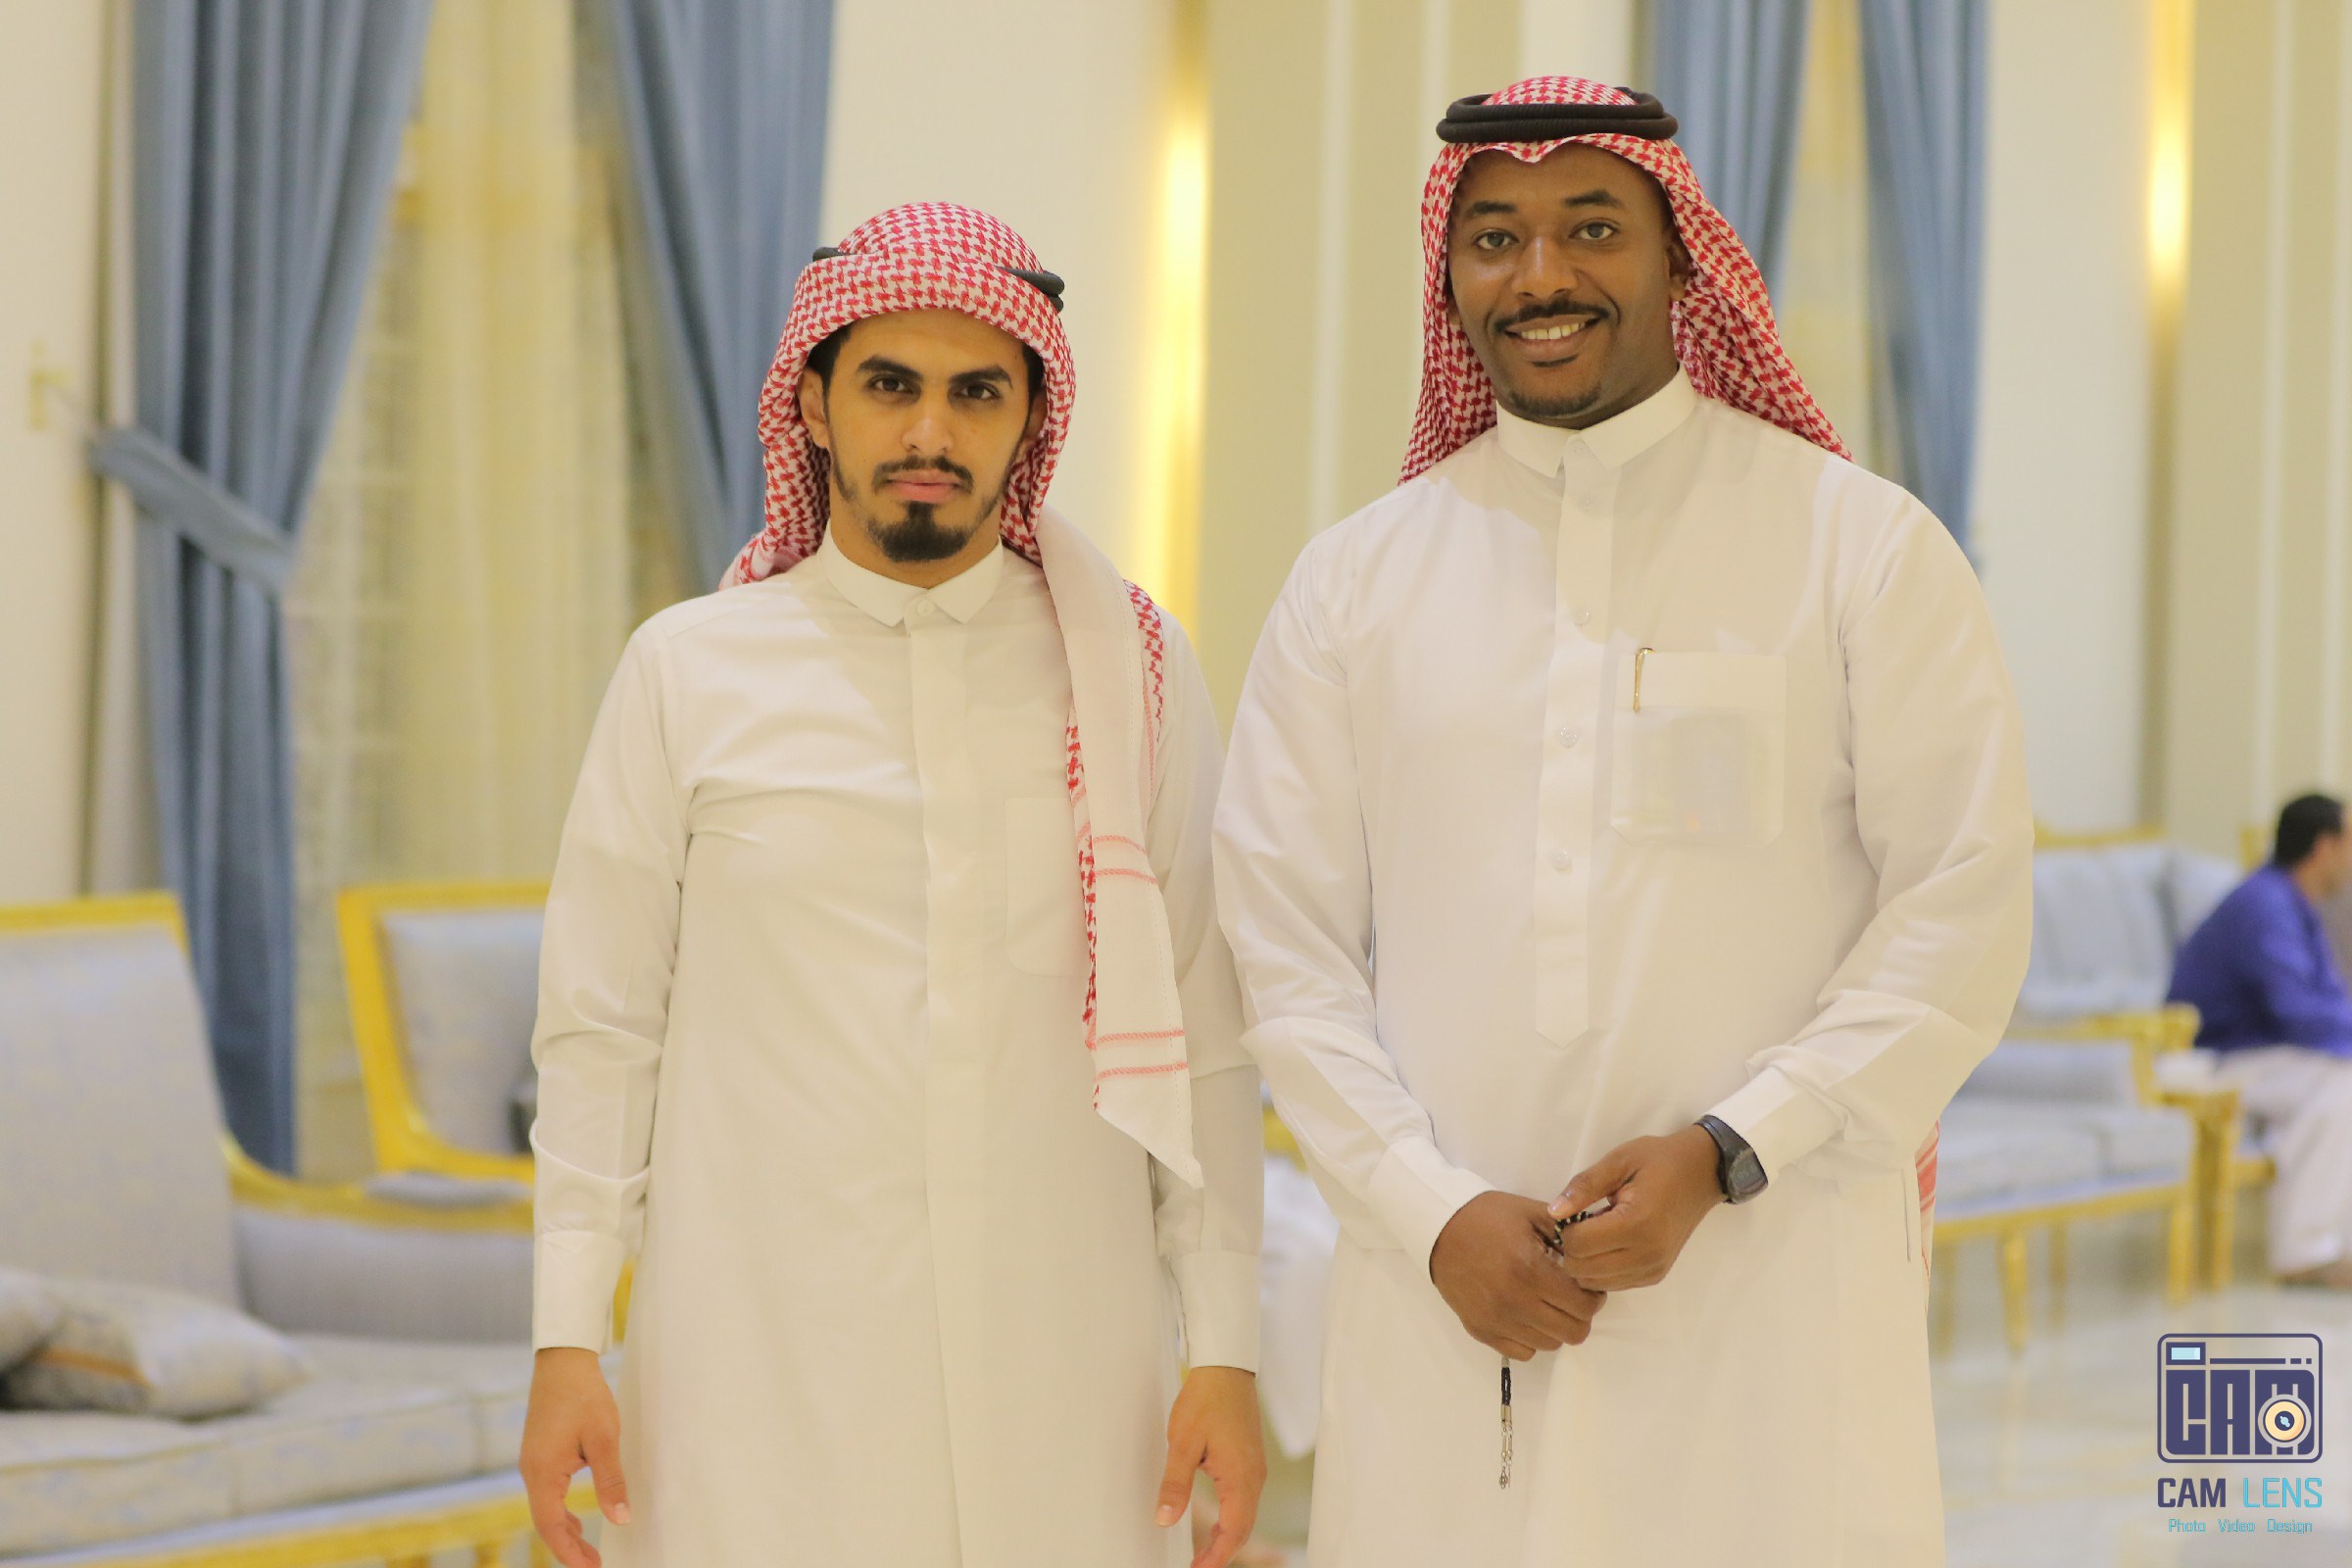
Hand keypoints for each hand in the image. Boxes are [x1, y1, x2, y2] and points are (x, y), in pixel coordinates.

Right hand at [520, 1347, 627, 1567]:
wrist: (563, 1362)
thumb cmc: (584, 1397)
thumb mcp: (605, 1440)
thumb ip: (611, 1482)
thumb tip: (621, 1519)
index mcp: (543, 1472)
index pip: (551, 1526)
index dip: (570, 1552)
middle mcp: (530, 1471)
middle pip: (545, 1522)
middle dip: (568, 1547)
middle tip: (594, 1564)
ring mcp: (531, 1463)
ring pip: (544, 1509)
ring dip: (563, 1531)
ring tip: (586, 1549)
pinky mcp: (537, 1454)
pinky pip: (545, 1493)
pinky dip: (559, 1512)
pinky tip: (574, 1518)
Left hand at [1155, 1365, 1266, 1567]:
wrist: (1226, 1369)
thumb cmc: (1206, 1400)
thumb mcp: (1182, 1443)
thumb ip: (1175, 1484)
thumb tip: (1165, 1519)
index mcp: (1240, 1476)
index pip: (1234, 1530)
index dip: (1217, 1556)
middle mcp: (1254, 1477)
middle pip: (1243, 1528)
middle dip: (1222, 1552)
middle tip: (1198, 1566)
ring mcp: (1255, 1469)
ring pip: (1246, 1515)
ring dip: (1227, 1537)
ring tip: (1204, 1553)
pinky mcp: (1251, 1461)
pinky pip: (1245, 1500)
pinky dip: (1232, 1519)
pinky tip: (1216, 1522)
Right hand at [1429, 1191, 1607, 1359]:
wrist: (1438, 1228)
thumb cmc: (1487, 1217)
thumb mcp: (1530, 1212)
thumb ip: (1567, 1231)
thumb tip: (1593, 1252)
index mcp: (1530, 1270)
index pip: (1583, 1305)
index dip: (1594, 1297)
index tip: (1587, 1286)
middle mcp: (1514, 1301)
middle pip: (1573, 1332)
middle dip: (1580, 1315)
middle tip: (1571, 1297)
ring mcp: (1496, 1320)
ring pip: (1550, 1345)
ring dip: (1556, 1327)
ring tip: (1547, 1304)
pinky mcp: (1481, 1331)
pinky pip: (1523, 1352)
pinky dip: (1531, 1338)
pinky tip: (1526, 1315)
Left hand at [1550, 1125, 1724, 1289]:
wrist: (1702, 1173)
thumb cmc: (1659, 1161)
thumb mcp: (1619, 1161)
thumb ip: (1584, 1186)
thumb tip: (1554, 1212)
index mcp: (1637, 1223)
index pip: (1578, 1245)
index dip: (1566, 1228)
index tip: (1574, 1210)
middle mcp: (1647, 1255)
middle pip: (1582, 1270)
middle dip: (1571, 1248)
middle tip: (1581, 1222)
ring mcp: (1652, 1269)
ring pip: (1594, 1283)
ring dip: (1584, 1261)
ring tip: (1595, 1232)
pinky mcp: (1654, 1276)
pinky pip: (1612, 1284)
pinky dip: (1600, 1269)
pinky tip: (1607, 1244)